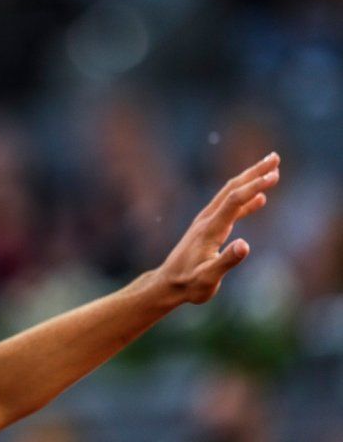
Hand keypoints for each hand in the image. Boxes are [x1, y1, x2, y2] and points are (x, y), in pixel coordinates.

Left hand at [157, 152, 280, 303]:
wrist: (167, 284)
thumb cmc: (188, 284)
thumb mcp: (208, 278)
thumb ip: (226, 262)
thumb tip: (245, 245)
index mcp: (210, 229)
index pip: (234, 201)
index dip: (254, 187)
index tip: (274, 175)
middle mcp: (207, 220)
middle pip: (232, 189)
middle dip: (254, 172)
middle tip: (275, 157)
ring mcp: (207, 222)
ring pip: (231, 195)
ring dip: (250, 180)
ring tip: (271, 169)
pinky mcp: (208, 228)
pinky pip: (230, 208)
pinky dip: (246, 200)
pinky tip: (260, 199)